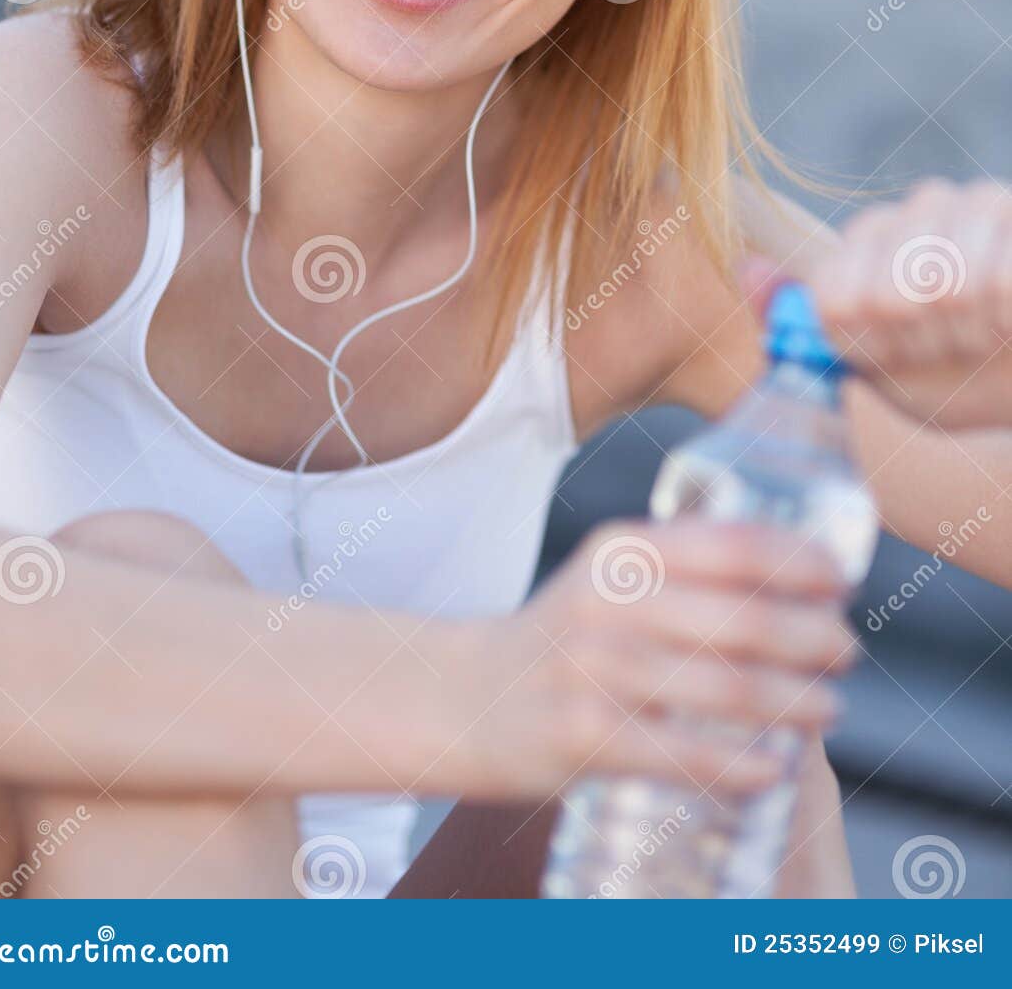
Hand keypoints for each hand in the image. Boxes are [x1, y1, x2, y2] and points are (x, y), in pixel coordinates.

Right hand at [455, 516, 855, 800]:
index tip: (843, 584)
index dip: (802, 564)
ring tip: (829, 708)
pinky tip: (775, 768)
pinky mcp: (584, 736)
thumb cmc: (564, 638)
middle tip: (847, 652)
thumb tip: (796, 577)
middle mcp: (609, 600)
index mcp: (623, 550)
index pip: (734, 544)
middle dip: (813, 638)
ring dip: (796, 702)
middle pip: (743, 619)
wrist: (465, 697)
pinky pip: (683, 754)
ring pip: (725, 688)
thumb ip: (682, 568)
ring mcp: (595, 669)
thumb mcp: (609, 577)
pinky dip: (741, 764)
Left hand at [750, 179, 1011, 431]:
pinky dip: (1009, 323)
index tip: (900, 355)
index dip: (871, 345)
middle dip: (925, 344)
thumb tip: (746, 266)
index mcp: (871, 239)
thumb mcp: (879, 367)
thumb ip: (803, 321)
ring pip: (946, 287)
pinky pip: (999, 283)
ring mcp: (977, 202)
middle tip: (954, 348)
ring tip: (991, 336)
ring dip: (971, 335)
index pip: (836, 299)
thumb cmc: (962, 378)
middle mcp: (920, 206)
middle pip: (889, 297)